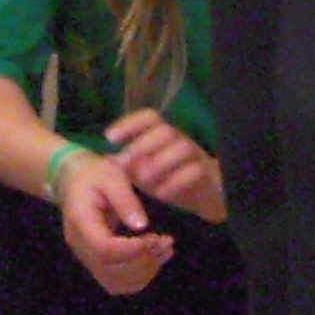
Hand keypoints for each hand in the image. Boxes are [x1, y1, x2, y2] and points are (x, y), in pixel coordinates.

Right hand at [56, 148, 172, 294]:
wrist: (74, 182)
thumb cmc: (94, 174)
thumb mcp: (111, 175)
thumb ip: (125, 200)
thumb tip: (142, 226)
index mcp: (80, 222)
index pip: (104, 249)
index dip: (132, 249)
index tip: (155, 237)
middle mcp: (80, 245)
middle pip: (110, 270)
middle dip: (144, 261)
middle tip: (166, 242)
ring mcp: (86, 257)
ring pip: (114, 282)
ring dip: (144, 272)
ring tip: (165, 250)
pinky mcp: (96, 262)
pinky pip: (116, 282)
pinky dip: (139, 276)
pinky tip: (156, 258)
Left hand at [107, 107, 225, 224]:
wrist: (208, 196)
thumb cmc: (173, 180)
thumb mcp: (147, 173)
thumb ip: (130, 166)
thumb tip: (107, 161)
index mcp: (164, 136)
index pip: (149, 117)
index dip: (129, 123)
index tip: (109, 138)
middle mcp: (181, 141)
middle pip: (165, 130)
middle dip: (142, 145)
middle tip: (125, 164)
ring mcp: (198, 156)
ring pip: (183, 147)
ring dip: (159, 163)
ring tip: (143, 180)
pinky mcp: (208, 175)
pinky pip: (195, 171)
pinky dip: (176, 182)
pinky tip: (161, 194)